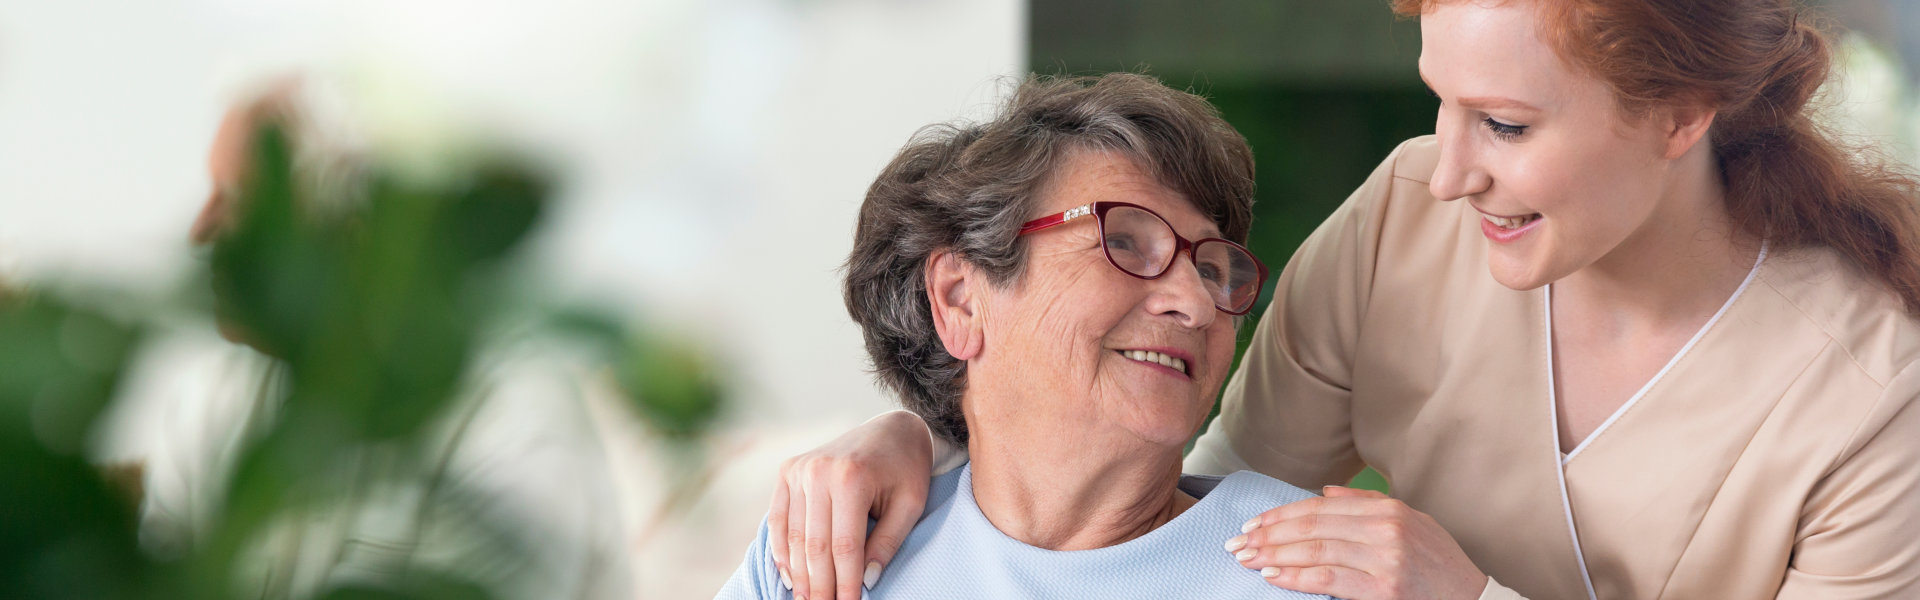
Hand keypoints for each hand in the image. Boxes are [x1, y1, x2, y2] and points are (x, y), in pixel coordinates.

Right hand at [769, 411, 933, 599]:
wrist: (891, 427)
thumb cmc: (906, 468)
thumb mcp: (910, 504)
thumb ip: (887, 542)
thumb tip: (866, 580)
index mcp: (852, 477)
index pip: (844, 546)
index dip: (845, 583)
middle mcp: (819, 471)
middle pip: (815, 544)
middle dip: (820, 585)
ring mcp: (799, 469)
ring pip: (795, 535)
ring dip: (799, 573)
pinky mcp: (788, 470)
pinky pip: (778, 518)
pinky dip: (782, 549)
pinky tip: (789, 575)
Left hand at [1226, 486, 1487, 599]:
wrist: (1473, 597)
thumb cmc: (1438, 564)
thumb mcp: (1411, 523)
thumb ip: (1366, 505)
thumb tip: (1324, 493)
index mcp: (1387, 510)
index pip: (1319, 508)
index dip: (1281, 515)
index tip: (1253, 524)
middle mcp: (1385, 530)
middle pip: (1312, 528)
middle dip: (1269, 535)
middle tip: (1238, 543)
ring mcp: (1385, 560)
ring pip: (1315, 552)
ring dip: (1275, 556)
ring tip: (1249, 559)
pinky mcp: (1383, 590)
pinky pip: (1329, 580)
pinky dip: (1297, 577)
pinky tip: (1274, 576)